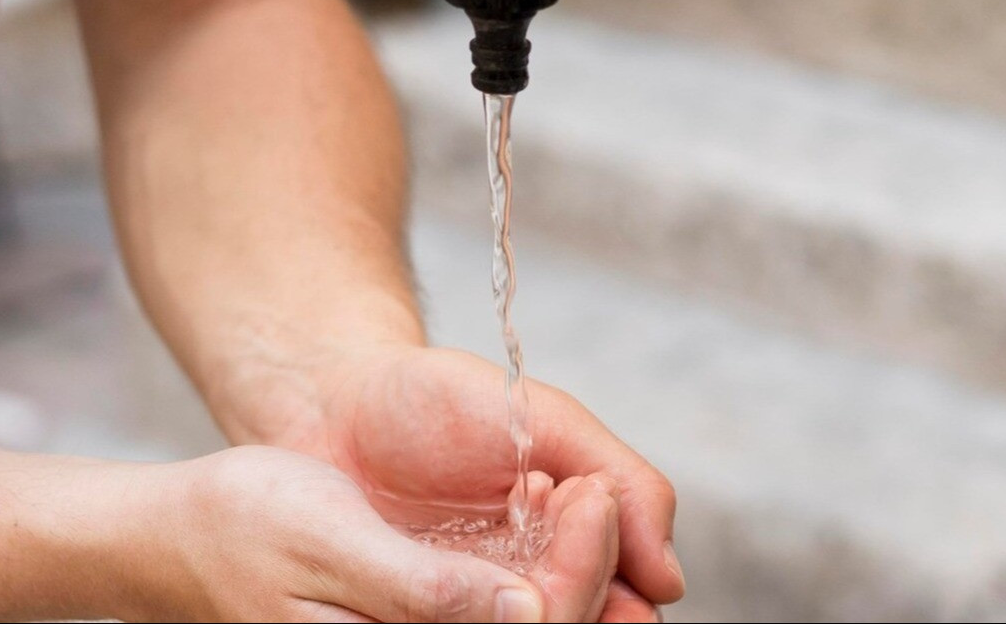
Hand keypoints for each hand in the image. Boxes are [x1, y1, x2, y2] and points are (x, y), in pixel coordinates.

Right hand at [101, 445, 564, 621]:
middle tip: (598, 485)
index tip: (594, 491)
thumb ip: (426, 593)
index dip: (580, 573)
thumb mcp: (333, 545)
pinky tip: (539, 512)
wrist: (176, 536)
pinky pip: (493, 611)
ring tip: (579, 491)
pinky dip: (533, 568)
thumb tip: (527, 617)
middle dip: (586, 569)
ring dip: (566, 569)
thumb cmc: (242, 530)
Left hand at [288, 346, 681, 621]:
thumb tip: (668, 582)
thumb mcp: (548, 420)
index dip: (609, 571)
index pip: (625, 610)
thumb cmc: (443, 402)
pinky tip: (431, 562)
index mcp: (574, 558)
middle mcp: (527, 598)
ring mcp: (469, 615)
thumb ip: (628, 484)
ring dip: (515, 602)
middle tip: (537, 497)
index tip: (584, 499)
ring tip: (499, 507)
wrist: (337, 402)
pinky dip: (450, 618)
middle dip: (570, 583)